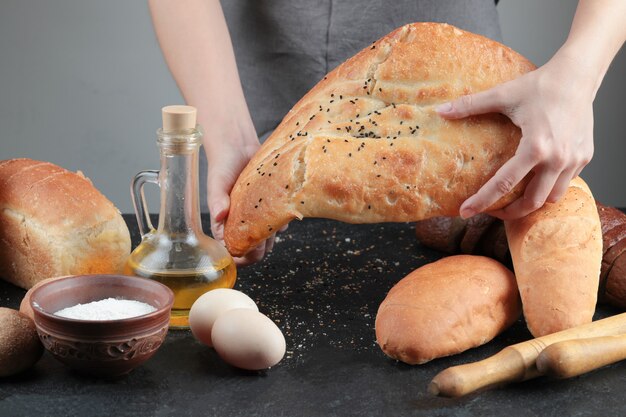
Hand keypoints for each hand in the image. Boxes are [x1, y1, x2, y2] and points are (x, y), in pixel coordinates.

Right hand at [205, 126, 284, 265]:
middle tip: (264, 235)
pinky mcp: (268, 206)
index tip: (249, 250)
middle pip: (254, 250)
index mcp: (224, 224)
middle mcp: (240, 223)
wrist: (237, 145)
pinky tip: (281, 210)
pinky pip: (278, 221)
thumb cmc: (223, 164)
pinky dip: (281, 220)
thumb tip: (218, 215)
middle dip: (260, 249)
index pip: (232, 252)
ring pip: (267, 238)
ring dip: (272, 236)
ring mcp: (255, 216)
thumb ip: (216, 199)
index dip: (242, 257)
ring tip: (272, 221)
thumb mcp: (216, 181)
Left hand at [437, 51, 594, 219]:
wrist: (578, 75)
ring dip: (532, 202)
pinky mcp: (584, 157)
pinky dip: (549, 187)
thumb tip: (440, 111)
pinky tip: (535, 180)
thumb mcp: (502, 94)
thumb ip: (469, 105)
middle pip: (531, 202)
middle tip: (491, 211)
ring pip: (552, 198)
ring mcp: (574, 160)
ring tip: (513, 199)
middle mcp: (557, 159)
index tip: (465, 212)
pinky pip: (566, 183)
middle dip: (509, 212)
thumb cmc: (540, 85)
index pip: (504, 184)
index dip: (482, 201)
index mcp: (535, 147)